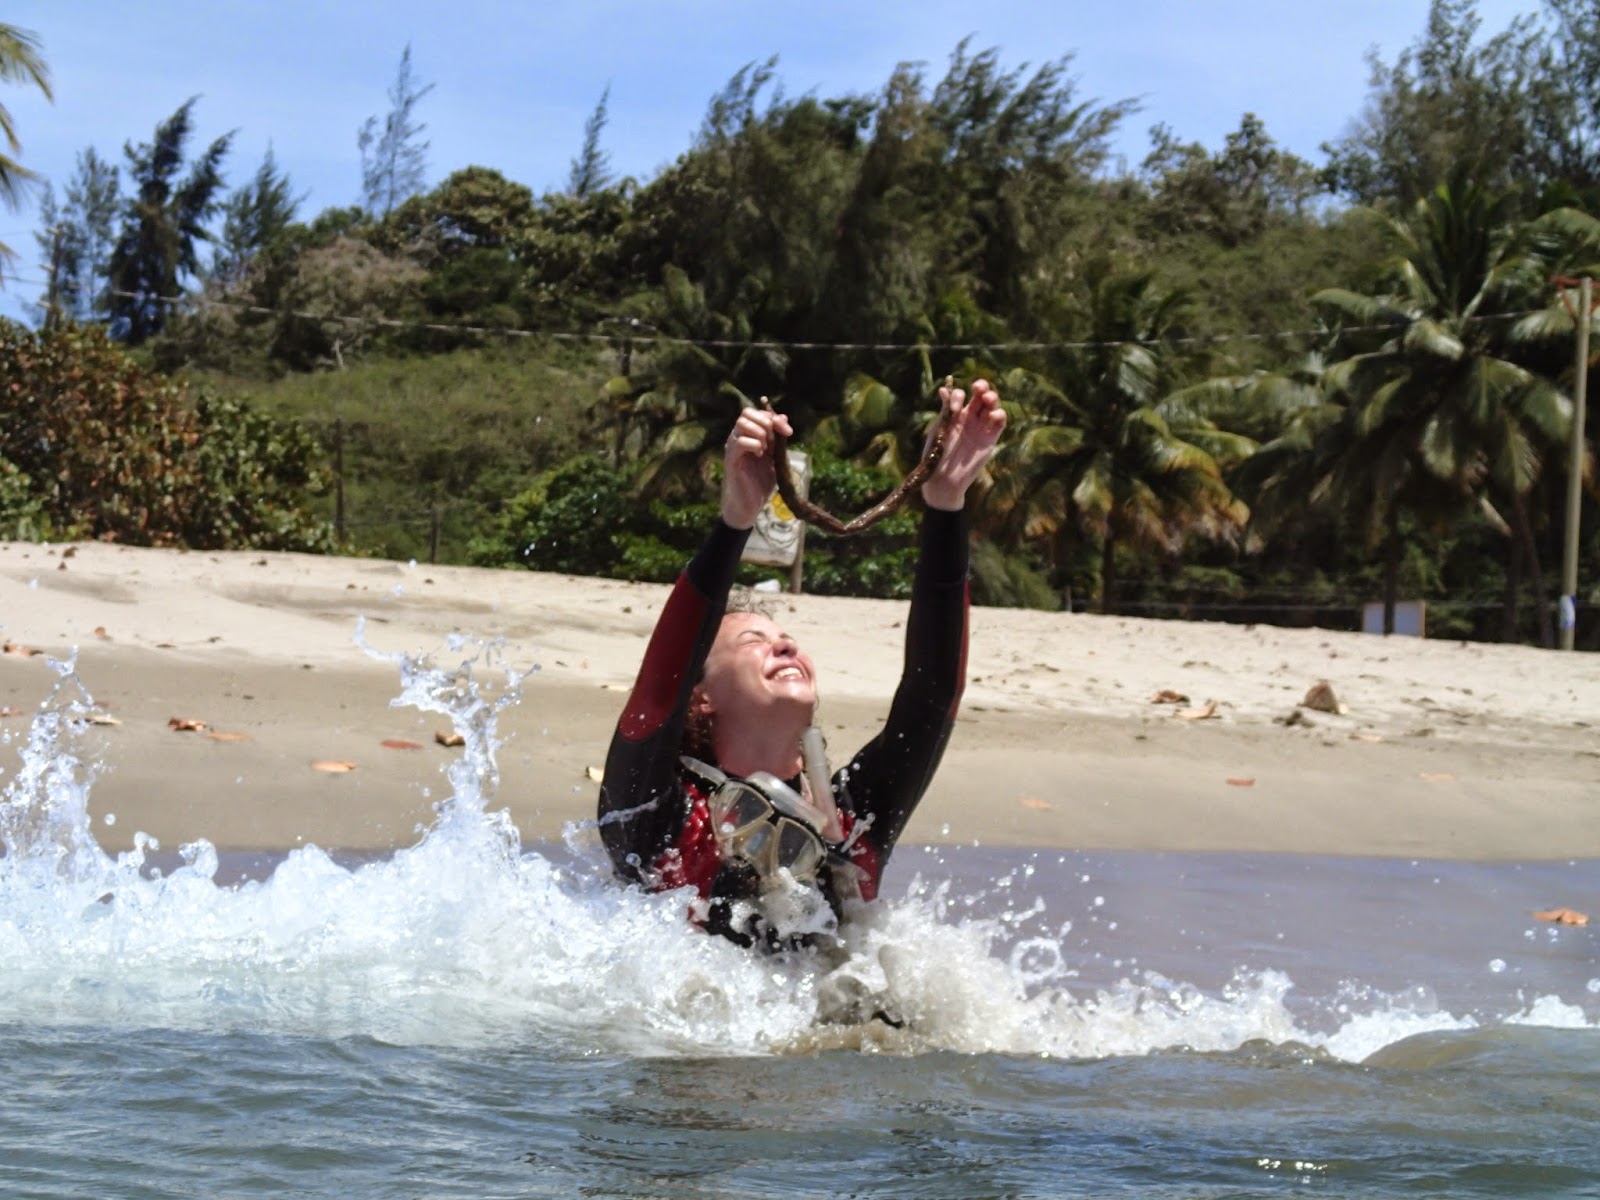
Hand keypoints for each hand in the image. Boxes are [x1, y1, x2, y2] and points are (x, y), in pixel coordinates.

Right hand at [722, 406, 792, 528]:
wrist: (749, 506)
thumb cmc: (760, 483)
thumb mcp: (775, 458)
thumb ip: (779, 439)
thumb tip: (783, 416)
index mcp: (749, 436)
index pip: (758, 413)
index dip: (774, 418)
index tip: (789, 432)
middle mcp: (739, 438)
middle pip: (747, 412)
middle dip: (767, 421)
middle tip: (777, 439)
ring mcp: (733, 447)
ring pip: (742, 423)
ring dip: (760, 432)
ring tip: (766, 448)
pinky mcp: (731, 459)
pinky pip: (740, 442)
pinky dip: (754, 444)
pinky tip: (760, 455)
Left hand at [921, 378, 1006, 510]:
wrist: (943, 479)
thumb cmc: (936, 455)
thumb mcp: (939, 430)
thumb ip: (946, 410)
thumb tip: (944, 389)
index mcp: (954, 415)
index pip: (961, 395)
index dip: (959, 395)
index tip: (955, 406)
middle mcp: (968, 419)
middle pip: (980, 396)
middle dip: (982, 387)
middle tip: (978, 388)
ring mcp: (980, 428)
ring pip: (991, 406)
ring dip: (992, 398)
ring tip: (988, 399)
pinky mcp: (990, 440)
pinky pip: (999, 423)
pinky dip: (1000, 414)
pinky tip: (993, 414)